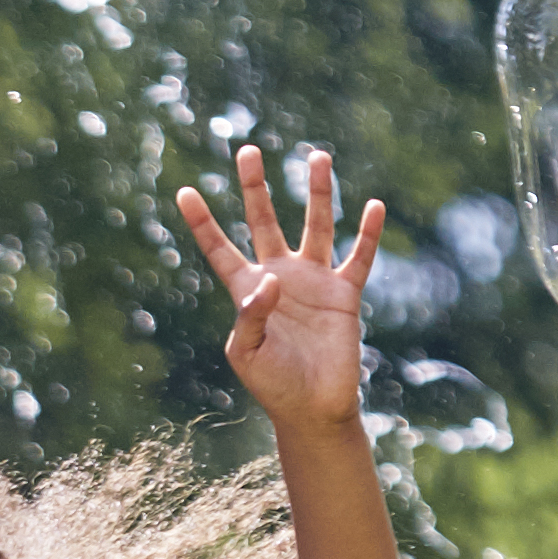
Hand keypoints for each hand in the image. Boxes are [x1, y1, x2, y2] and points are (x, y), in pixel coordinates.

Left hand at [178, 143, 381, 431]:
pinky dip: (368, 234)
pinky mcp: (344, 294)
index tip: (184, 191)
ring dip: (317, 192)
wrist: (313, 407)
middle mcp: (279, 276)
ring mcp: (313, 281)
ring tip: (318, 156)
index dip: (201, 222)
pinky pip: (358, 257)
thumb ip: (251, 316)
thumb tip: (271, 279)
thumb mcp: (248, 353)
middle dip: (254, 187)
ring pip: (315, 225)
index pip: (219, 249)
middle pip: (263, 221)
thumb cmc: (273, 384)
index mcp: (246, 291)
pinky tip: (373, 206)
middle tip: (246, 150)